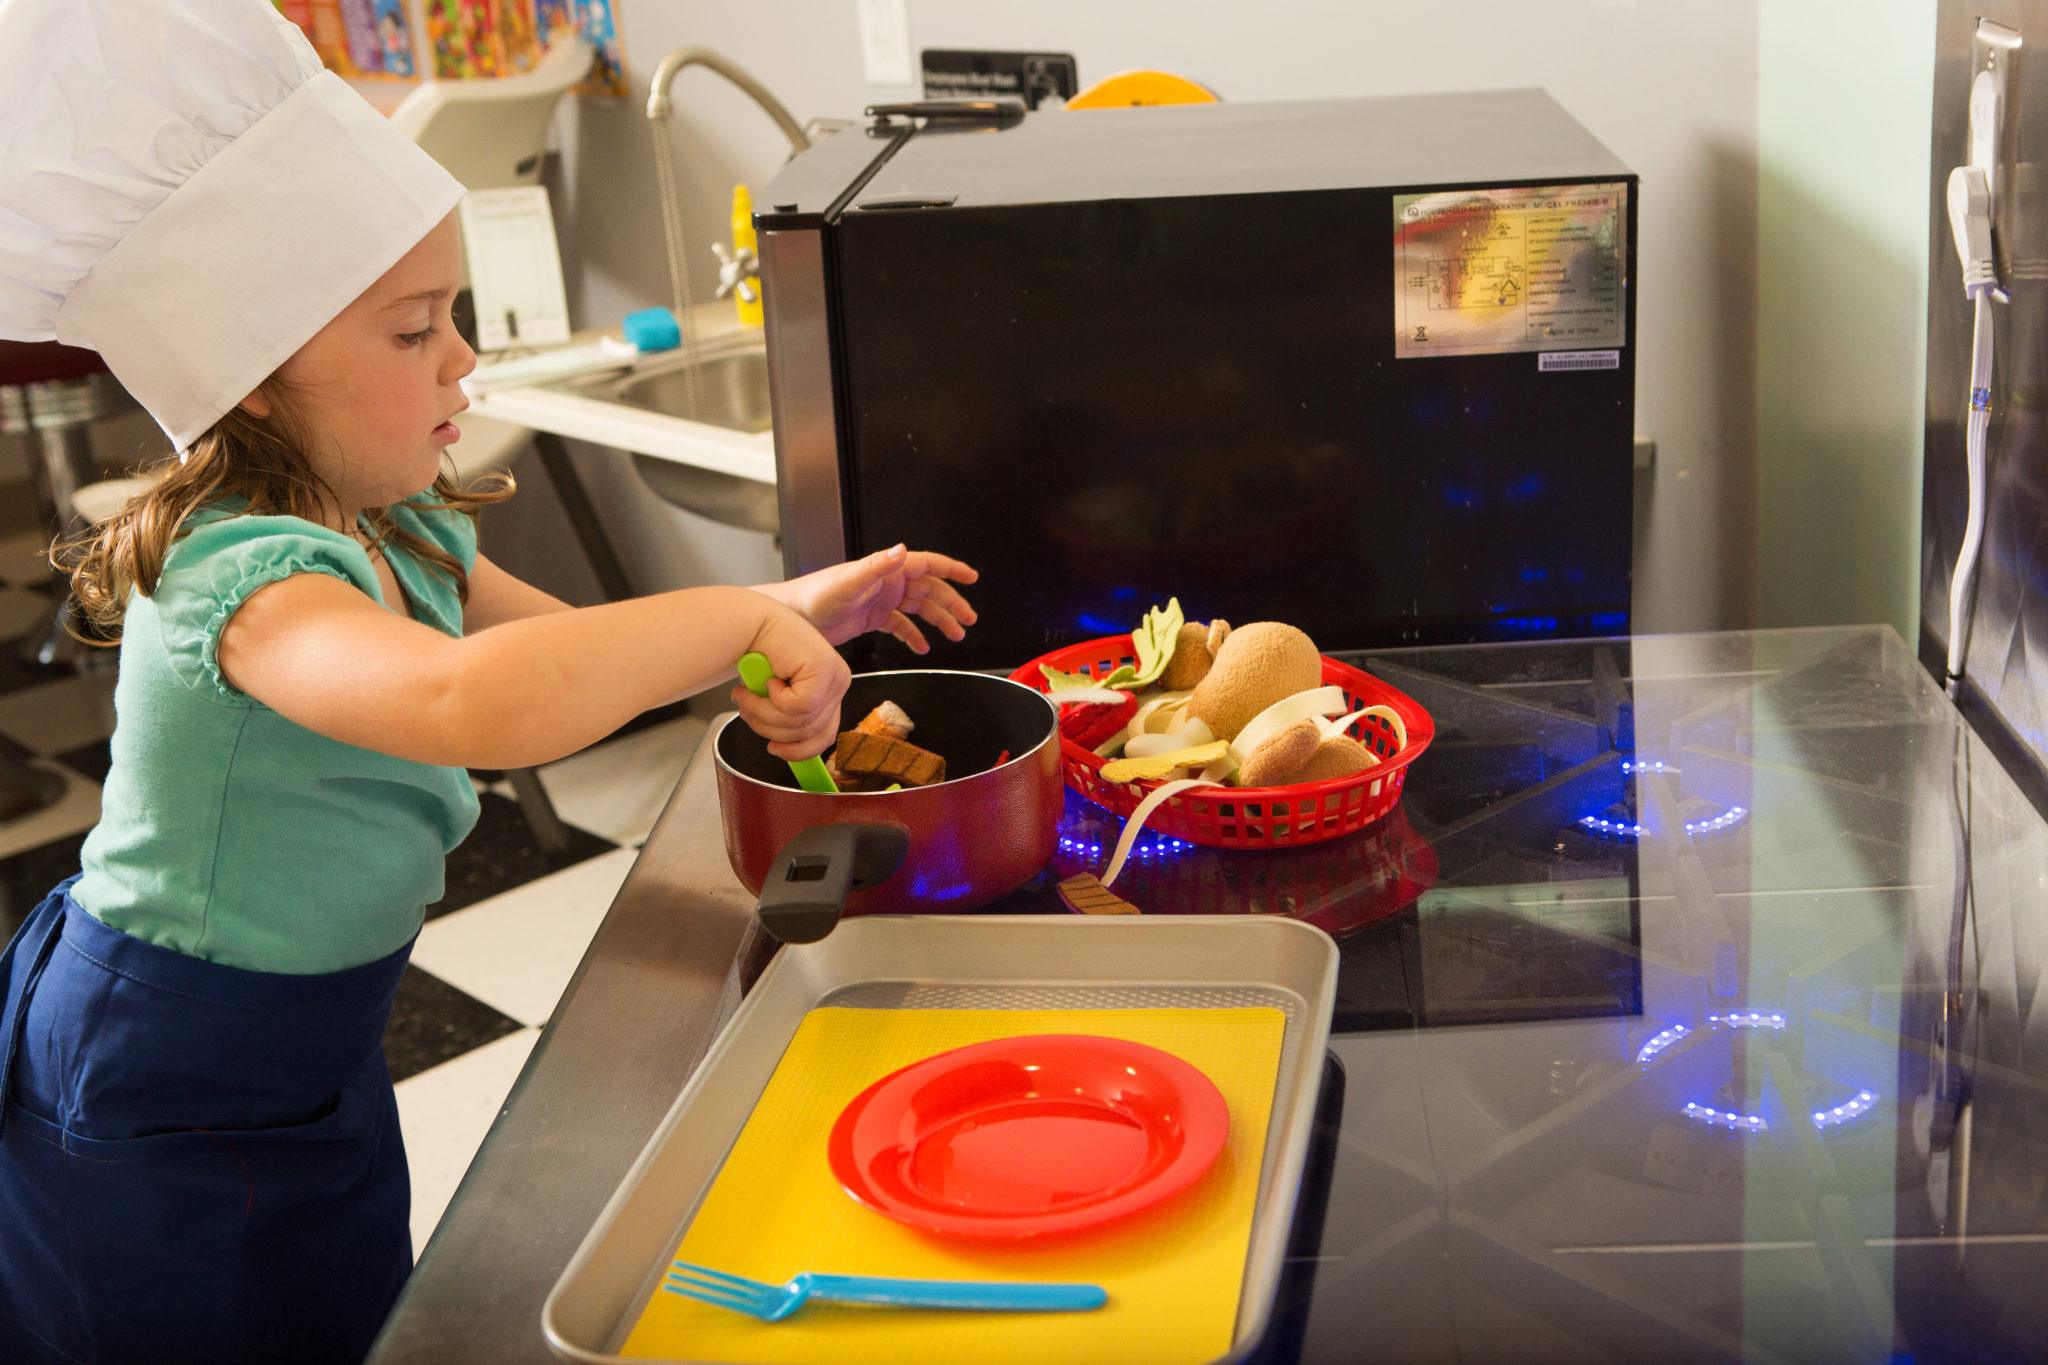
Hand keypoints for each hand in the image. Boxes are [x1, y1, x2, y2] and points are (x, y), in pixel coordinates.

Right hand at [730, 607, 851, 760]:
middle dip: (769, 728)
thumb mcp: (778, 697)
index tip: (773, 750)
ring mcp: (836, 676)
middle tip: (745, 710)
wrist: (752, 623)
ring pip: (800, 722)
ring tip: (745, 695)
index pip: (825, 736)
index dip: (798, 751)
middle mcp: (839, 684)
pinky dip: (774, 698)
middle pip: (809, 733)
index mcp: (831, 691)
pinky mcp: (825, 669)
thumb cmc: (761, 657)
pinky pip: (798, 706)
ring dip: (764, 713)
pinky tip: (768, 679)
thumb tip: (784, 749)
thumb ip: (788, 719)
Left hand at [767, 544, 979, 653]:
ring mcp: (881, 600)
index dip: (951, 569)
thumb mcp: (848, 582)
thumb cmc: (814, 596)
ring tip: (955, 636)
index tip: (972, 577)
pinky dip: (914, 635)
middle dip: (952, 604)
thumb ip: (876, 566)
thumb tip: (901, 551)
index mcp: (886, 570)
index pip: (926, 564)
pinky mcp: (872, 618)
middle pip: (929, 590)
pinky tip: (923, 647)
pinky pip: (901, 626)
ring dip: (938, 621)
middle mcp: (886, 582)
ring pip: (919, 609)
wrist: (792, 618)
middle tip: (969, 620)